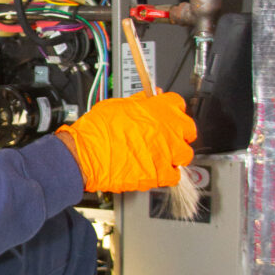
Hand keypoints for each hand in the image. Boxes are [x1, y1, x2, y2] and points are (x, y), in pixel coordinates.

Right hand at [56, 92, 195, 193]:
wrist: (87, 154)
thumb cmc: (97, 130)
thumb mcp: (118, 105)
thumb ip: (139, 102)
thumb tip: (146, 99)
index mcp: (159, 108)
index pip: (177, 104)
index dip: (170, 110)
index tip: (165, 115)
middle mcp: (168, 129)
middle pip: (188, 130)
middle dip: (178, 133)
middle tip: (165, 137)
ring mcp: (166, 152)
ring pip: (184, 154)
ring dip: (175, 155)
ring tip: (161, 156)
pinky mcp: (160, 173)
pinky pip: (175, 176)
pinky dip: (168, 175)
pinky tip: (157, 171)